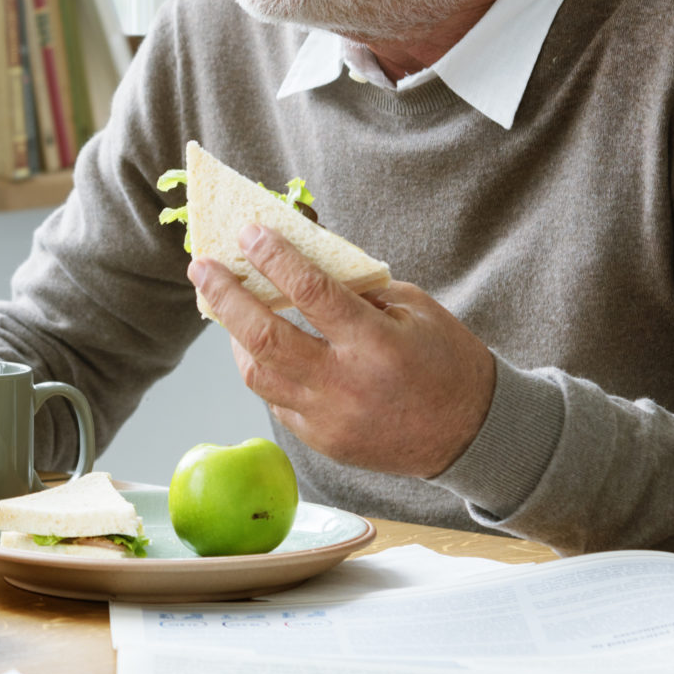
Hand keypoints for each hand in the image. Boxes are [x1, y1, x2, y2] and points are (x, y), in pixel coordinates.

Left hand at [191, 225, 495, 478]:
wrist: (471, 434)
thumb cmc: (444, 360)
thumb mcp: (413, 309)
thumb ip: (357, 287)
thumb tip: (297, 255)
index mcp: (377, 345)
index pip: (313, 294)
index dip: (275, 259)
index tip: (248, 232)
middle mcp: (347, 385)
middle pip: (266, 338)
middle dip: (226, 298)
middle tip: (202, 267)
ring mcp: (329, 419)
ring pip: (257, 374)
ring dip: (234, 336)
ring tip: (224, 305)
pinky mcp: (321, 441)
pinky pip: (276, 400)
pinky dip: (263, 369)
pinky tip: (258, 345)